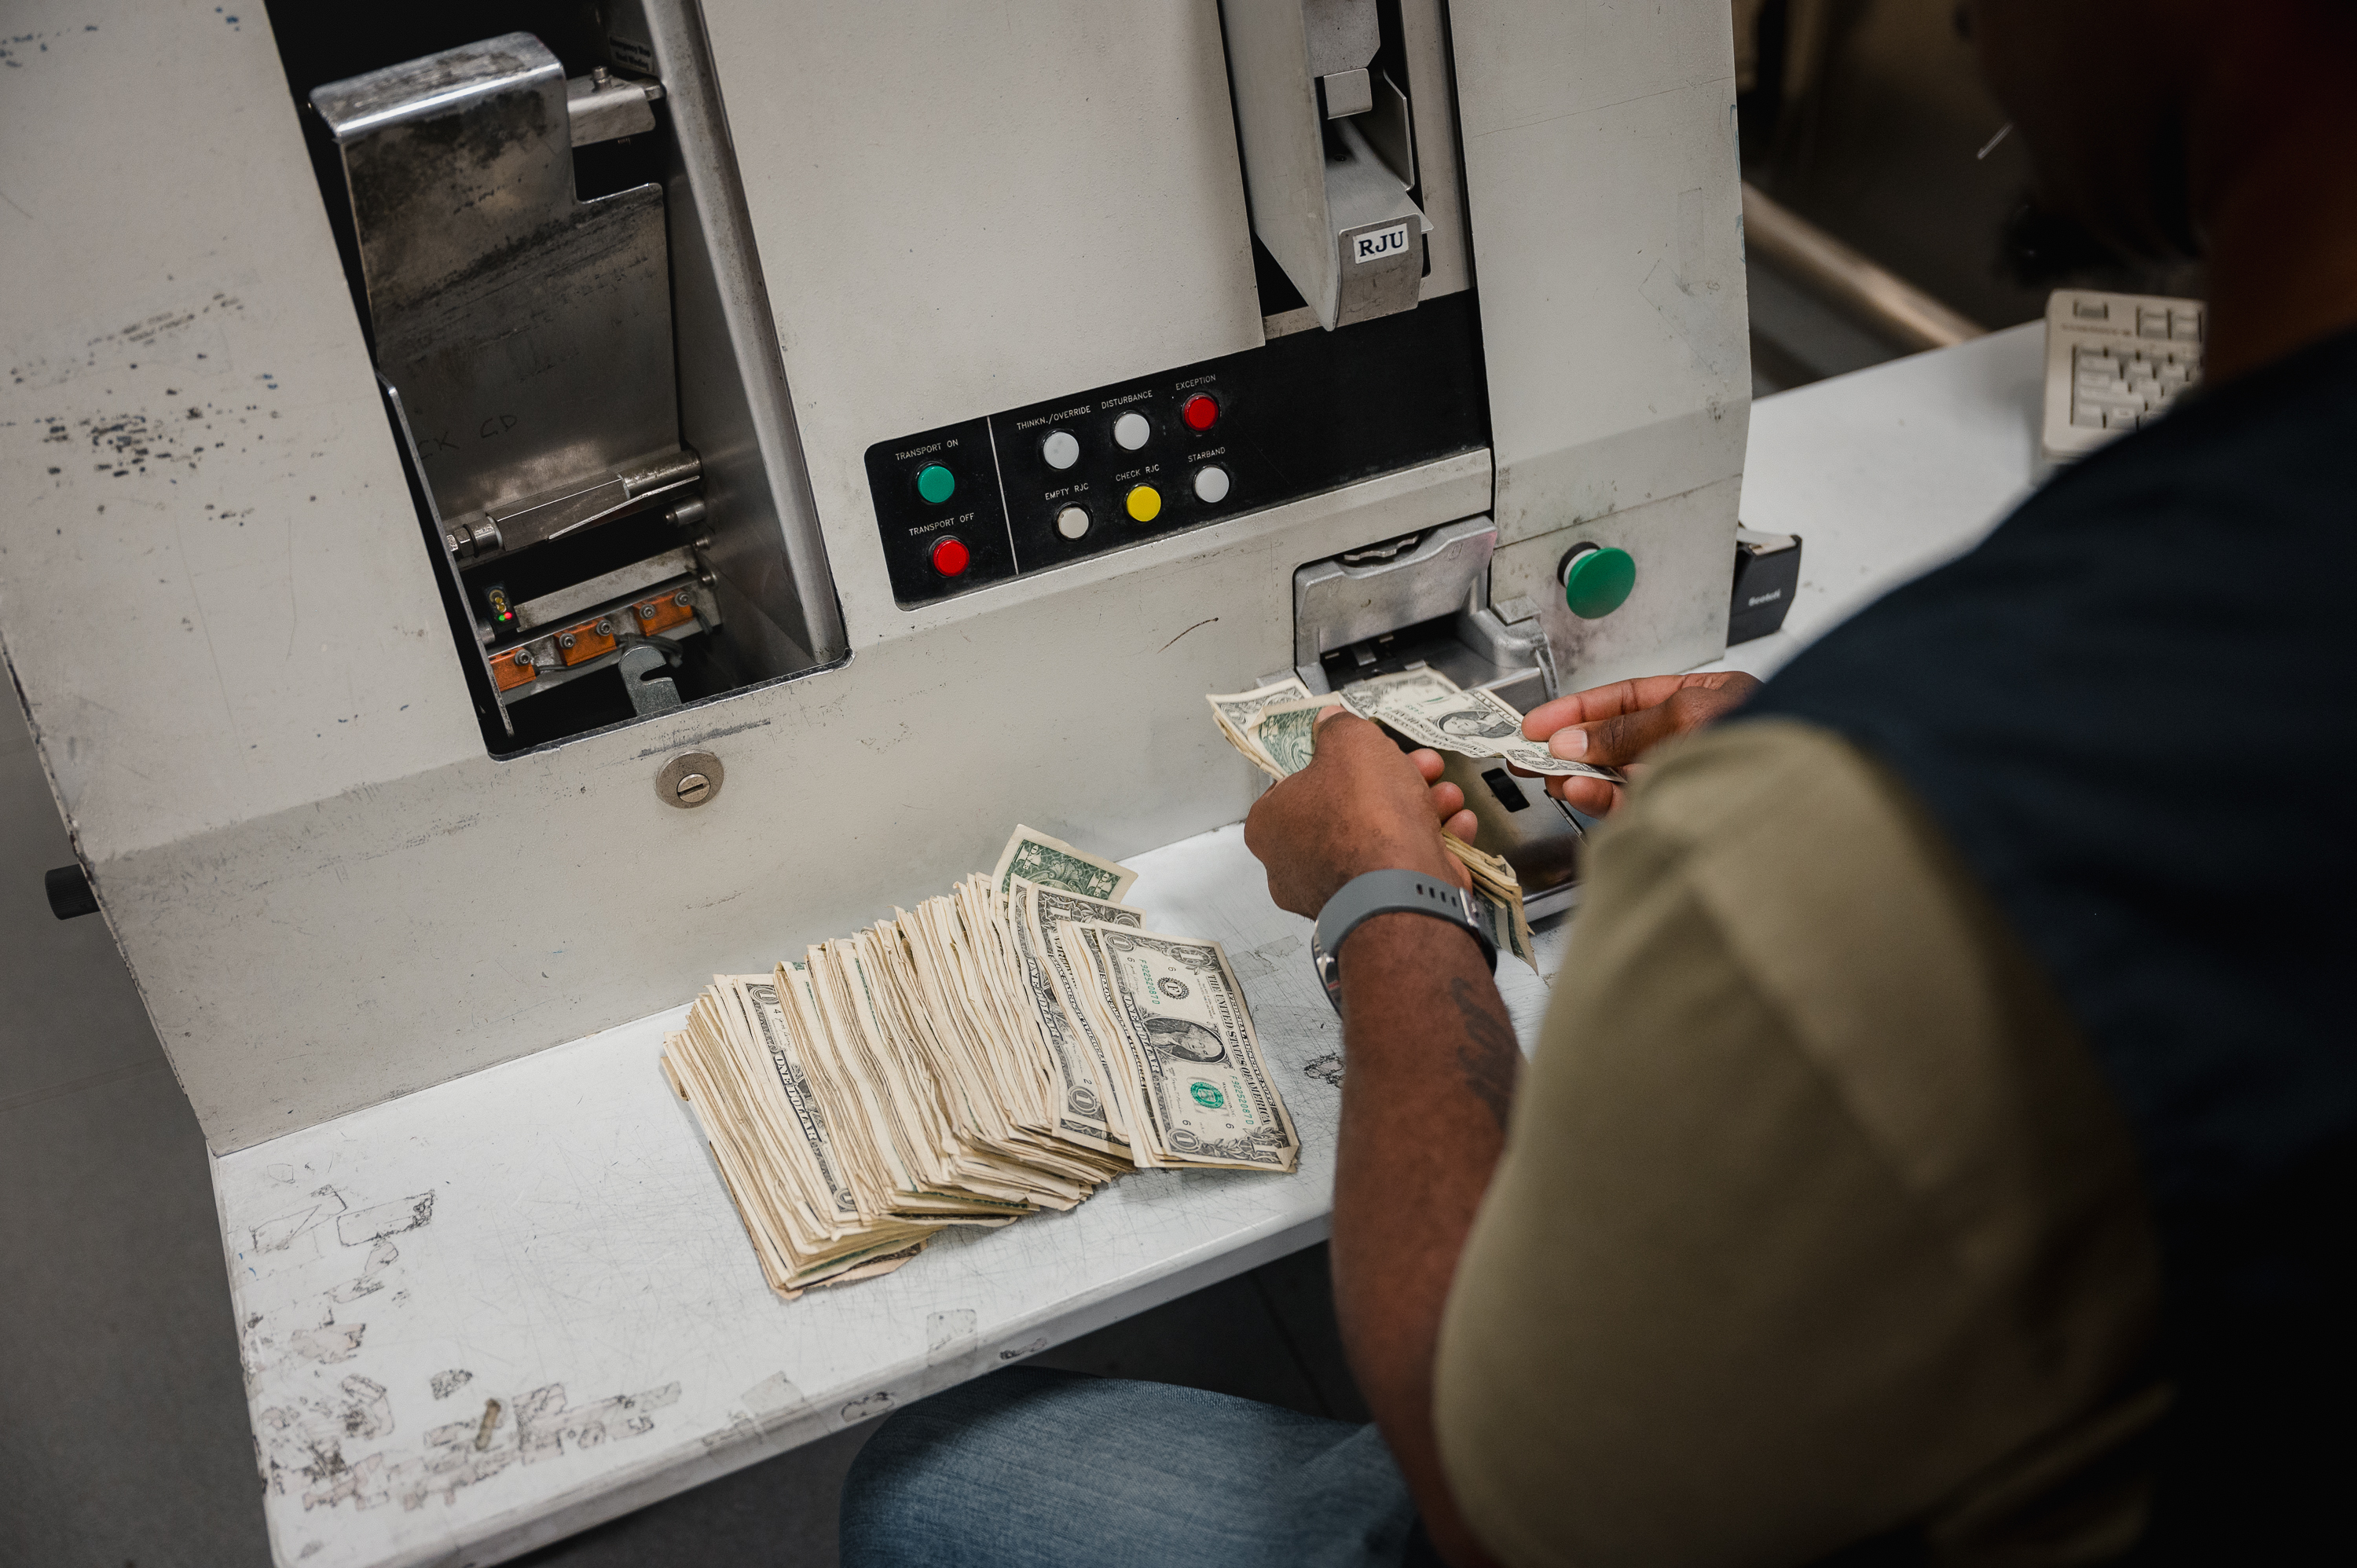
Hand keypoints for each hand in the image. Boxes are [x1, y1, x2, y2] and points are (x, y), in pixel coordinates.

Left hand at [1245, 707, 1475, 917]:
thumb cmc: (1364, 816)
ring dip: (1421, 809)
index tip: (1368, 749)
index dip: (1339, 760)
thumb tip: (1330, 720)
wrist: (1402, 893)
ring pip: (1379, 839)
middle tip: (1422, 765)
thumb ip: (1339, 727)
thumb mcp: (1350, 743)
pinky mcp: (1374, 912)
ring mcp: (1334, 893)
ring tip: (1448, 794)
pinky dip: (1431, 845)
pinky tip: (1457, 825)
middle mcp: (1293, 865)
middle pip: (1348, 809)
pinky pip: (1399, 870)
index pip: (1297, 782)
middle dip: (1394, 781)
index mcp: (1271, 826)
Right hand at [1520, 671, 1760, 814]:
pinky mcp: (1680, 815)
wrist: (1809, 788)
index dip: (1576, 710)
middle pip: (1613, 743)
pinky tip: (1578, 789)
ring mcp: (1682, 778)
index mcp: (1696, 701)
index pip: (1623, 701)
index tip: (1537, 723)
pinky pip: (1630, 807)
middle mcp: (1687, 740)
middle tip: (1526, 754)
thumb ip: (1626, 728)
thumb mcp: (1687, 712)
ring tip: (1550, 771)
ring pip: (1617, 779)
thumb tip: (1574, 740)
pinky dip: (1600, 799)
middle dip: (1568, 747)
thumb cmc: (1773, 732)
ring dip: (1579, 775)